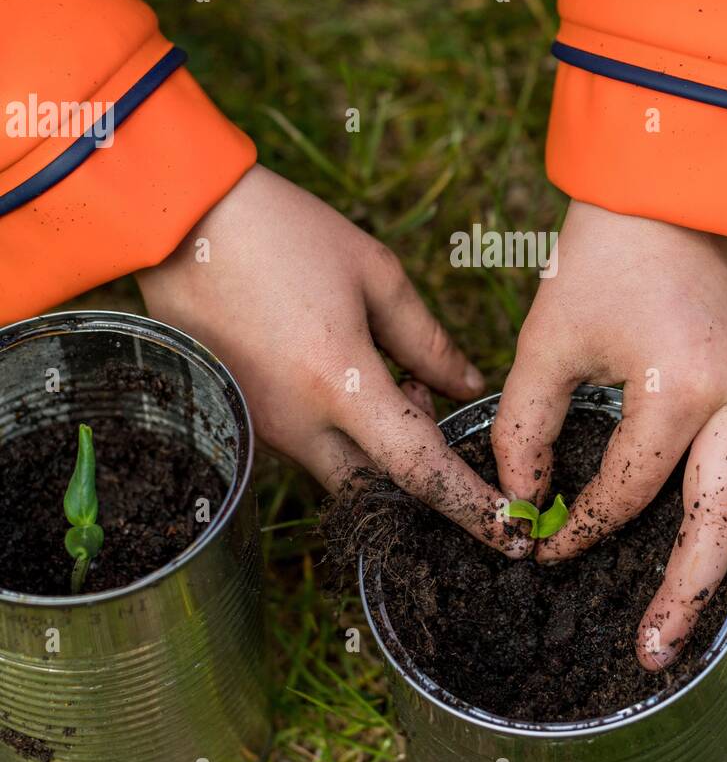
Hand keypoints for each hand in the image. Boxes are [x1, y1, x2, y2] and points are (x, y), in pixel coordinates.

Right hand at [137, 165, 528, 556]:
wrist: (180, 223)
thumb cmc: (284, 234)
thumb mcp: (373, 274)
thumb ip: (427, 341)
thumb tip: (468, 387)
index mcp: (340, 385)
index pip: (420, 471)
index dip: (472, 508)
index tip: (512, 537)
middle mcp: (296, 425)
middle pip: (380, 492)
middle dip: (422, 471)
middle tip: (425, 402)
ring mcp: (260, 430)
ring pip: (341, 471)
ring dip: (379, 443)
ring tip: (382, 369)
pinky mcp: (238, 422)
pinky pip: (305, 450)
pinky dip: (340, 431)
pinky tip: (343, 373)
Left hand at [492, 201, 726, 664]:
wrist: (666, 187)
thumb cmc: (602, 257)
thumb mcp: (547, 341)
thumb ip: (525, 427)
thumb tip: (515, 504)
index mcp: (676, 387)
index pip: (626, 492)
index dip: (580, 530)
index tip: (543, 552)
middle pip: (722, 521)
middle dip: (686, 594)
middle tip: (654, 651)